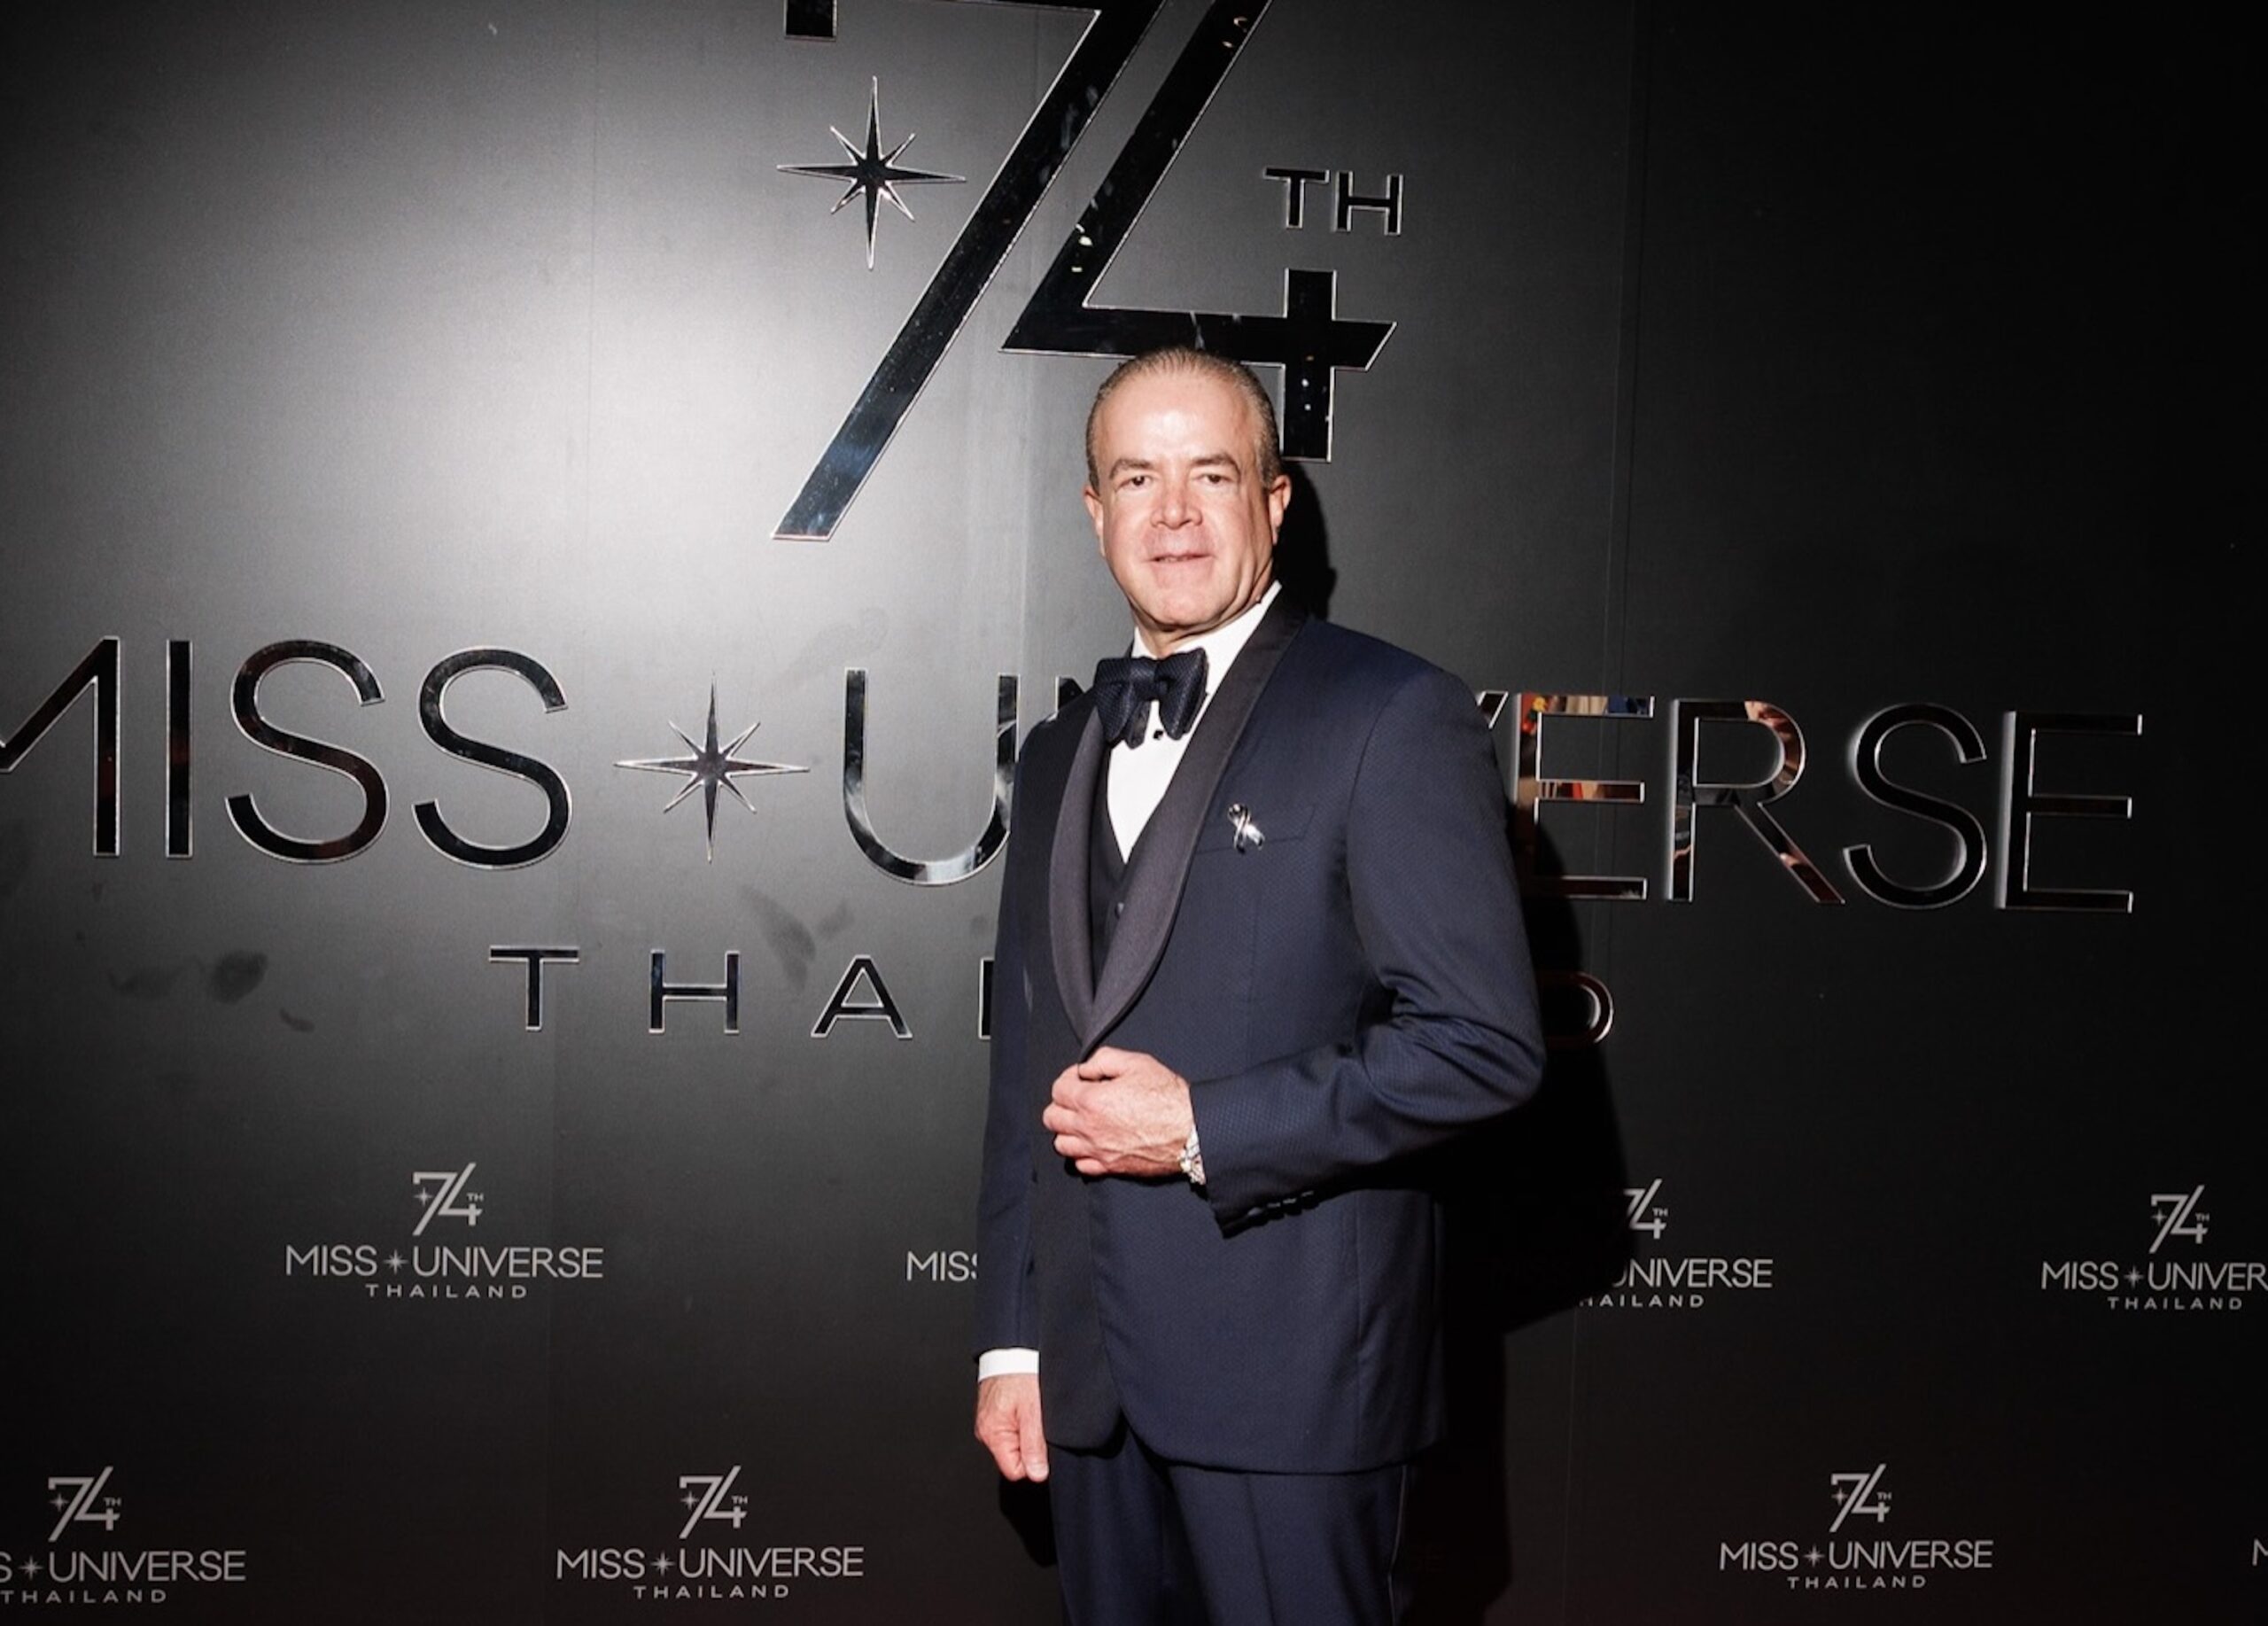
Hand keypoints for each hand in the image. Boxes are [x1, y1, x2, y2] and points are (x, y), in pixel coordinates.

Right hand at [975, 1373, 1046, 1481]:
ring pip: (1014, 1441)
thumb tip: (1037, 1473)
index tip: (1042, 1442)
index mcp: (993, 1434)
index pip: (1014, 1470)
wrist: (1012, 1349)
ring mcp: (988, 1420)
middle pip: (1014, 1456)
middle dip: (1030, 1443)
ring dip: (1027, 1430)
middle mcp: (986, 1430)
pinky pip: (1010, 1427)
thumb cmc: (1020, 1373)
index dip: (1033, 1461)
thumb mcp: (1034, 1411)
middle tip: (1037, 1419)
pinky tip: (1026, 1404)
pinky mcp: (993, 1412)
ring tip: (1031, 1408)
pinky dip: (1021, 1420)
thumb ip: (1034, 1445)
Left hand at [1042, 1046, 1192, 1177]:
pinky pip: (1080, 1165)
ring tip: (1085, 1121)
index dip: (1068, 1078)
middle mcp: (1088, 1128)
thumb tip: (1086, 1069)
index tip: (1083, 1078)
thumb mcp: (1137, 1063)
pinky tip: (1094, 1142)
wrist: (1191, 1131)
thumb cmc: (1168, 1097)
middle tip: (1081, 1098)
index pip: (1058, 1090)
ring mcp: (1098, 1151)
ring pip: (1061, 1144)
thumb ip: (1103, 1059)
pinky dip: (1081, 1154)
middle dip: (1062, 1104)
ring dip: (1068, 1130)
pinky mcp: (1110, 1167)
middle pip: (1051, 1118)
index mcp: (1091, 1101)